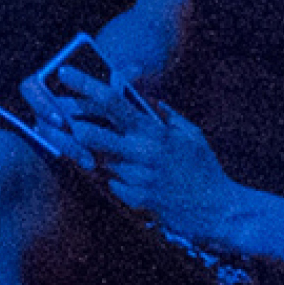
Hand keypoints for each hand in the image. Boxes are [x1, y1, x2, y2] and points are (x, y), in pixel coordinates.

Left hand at [54, 79, 236, 240]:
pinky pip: (111, 184)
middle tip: (66, 122)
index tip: (63, 72)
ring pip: (98, 160)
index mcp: (155, 131)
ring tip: (121, 159)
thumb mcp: (192, 135)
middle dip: (74, 126)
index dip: (85, 85)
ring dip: (99, 157)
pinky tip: (134, 183)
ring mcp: (136, 177)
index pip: (112, 101)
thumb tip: (149, 100)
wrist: (220, 211)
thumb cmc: (205, 170)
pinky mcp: (135, 199)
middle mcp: (141, 152)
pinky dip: (116, 181)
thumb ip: (167, 115)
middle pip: (89, 133)